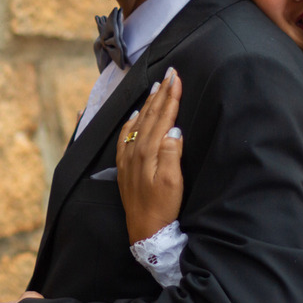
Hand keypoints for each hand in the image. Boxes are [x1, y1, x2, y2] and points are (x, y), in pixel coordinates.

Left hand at [117, 67, 184, 244]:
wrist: (144, 230)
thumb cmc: (162, 207)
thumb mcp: (173, 183)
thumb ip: (172, 154)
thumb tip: (174, 129)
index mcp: (149, 151)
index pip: (162, 117)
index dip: (171, 96)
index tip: (177, 78)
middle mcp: (135, 150)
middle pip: (150, 115)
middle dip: (161, 93)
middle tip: (170, 73)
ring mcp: (128, 157)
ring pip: (139, 122)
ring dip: (148, 103)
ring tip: (156, 86)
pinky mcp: (125, 166)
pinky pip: (126, 136)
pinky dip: (131, 122)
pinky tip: (134, 115)